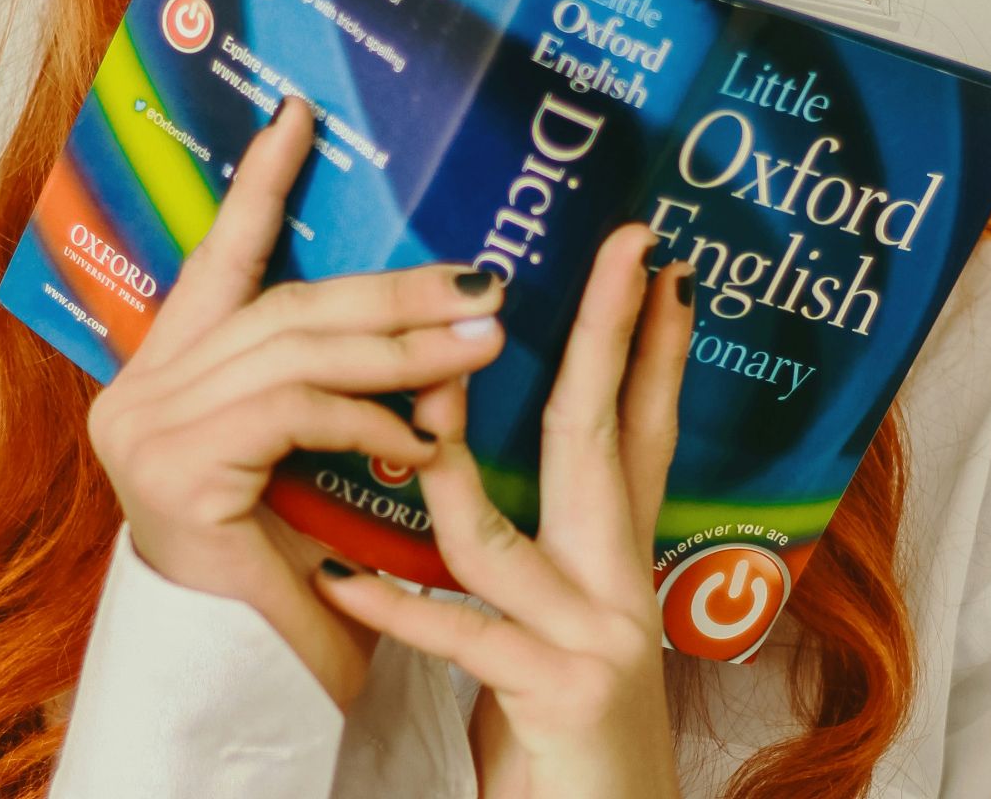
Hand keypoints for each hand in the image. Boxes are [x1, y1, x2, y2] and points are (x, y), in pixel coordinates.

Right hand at [85, 99, 507, 707]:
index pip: (219, 259)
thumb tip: (423, 301)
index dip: (260, 184)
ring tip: (483, 338)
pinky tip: (421, 436)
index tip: (302, 114)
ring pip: (297, 351)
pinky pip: (295, 414)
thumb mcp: (306, 456)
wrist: (244, 681)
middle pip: (283, 306)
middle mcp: (139, 390)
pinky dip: (369, 418)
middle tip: (482, 277)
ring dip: (403, 346)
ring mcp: (145, 429)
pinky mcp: (175, 471)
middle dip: (390, 289)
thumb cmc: (286, 570)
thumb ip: (327, 380)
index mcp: (166, 373)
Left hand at [315, 224, 695, 798]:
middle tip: (627, 251)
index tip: (656, 265)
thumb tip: (468, 465)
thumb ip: (535, 555)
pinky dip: (393, 606)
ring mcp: (597, 637)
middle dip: (610, 337)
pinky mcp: (560, 695)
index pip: (639, 432)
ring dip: (448, 458)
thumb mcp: (561, 628)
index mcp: (617, 563)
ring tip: (408, 394)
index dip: (652, 346)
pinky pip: (460, 634)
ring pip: (502, 533)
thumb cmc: (565, 738)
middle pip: (602, 440)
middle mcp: (621, 587)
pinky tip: (334, 575)